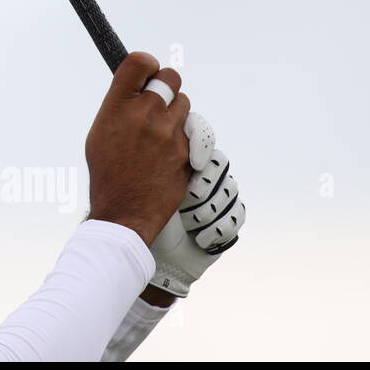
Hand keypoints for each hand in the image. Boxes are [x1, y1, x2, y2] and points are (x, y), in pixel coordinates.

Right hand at [85, 52, 191, 246]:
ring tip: (160, 129)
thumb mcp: (100, 131)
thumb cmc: (108, 171)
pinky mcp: (188, 150)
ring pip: (184, 103)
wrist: (125, 210)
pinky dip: (182, 136)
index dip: (146, 63)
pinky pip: (191, 130)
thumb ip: (119, 105)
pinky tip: (167, 151)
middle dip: (165, 83)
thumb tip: (137, 86)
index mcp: (117, 107)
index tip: (146, 71)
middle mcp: (145, 114)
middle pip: (169, 77)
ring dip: (175, 111)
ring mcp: (170, 133)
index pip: (139, 63)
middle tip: (158, 96)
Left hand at [148, 132, 245, 296]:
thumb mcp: (133, 175)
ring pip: (229, 190)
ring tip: (185, 222)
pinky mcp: (228, 220)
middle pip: (219, 162)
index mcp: (180, 157)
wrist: (142, 249)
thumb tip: (144, 120)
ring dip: (206, 210)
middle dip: (203, 183)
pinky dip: (216, 228)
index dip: (202, 142)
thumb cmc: (134, 210)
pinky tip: (197, 237)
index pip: (201, 135)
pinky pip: (236, 216)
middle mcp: (201, 174)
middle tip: (186, 200)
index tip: (193, 163)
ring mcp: (217, 197)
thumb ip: (140, 147)